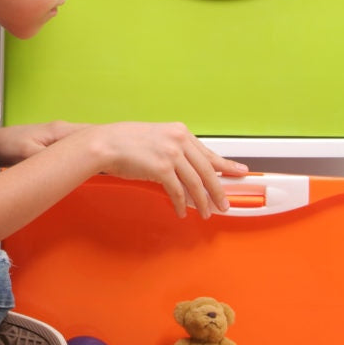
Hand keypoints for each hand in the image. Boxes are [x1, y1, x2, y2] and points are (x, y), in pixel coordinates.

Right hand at [73, 122, 248, 218]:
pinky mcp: (162, 168)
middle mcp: (179, 140)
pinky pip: (178, 191)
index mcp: (179, 131)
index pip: (209, 152)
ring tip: (206, 213)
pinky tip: (181, 211)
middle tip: (224, 204)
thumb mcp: (155, 139)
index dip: (226, 165)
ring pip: (196, 183)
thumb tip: (188, 170)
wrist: (104, 143)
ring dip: (202, 201)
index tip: (240, 172)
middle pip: (207, 170)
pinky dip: (181, 204)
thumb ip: (175, 150)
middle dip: (218, 190)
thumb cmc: (123, 142)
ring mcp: (171, 154)